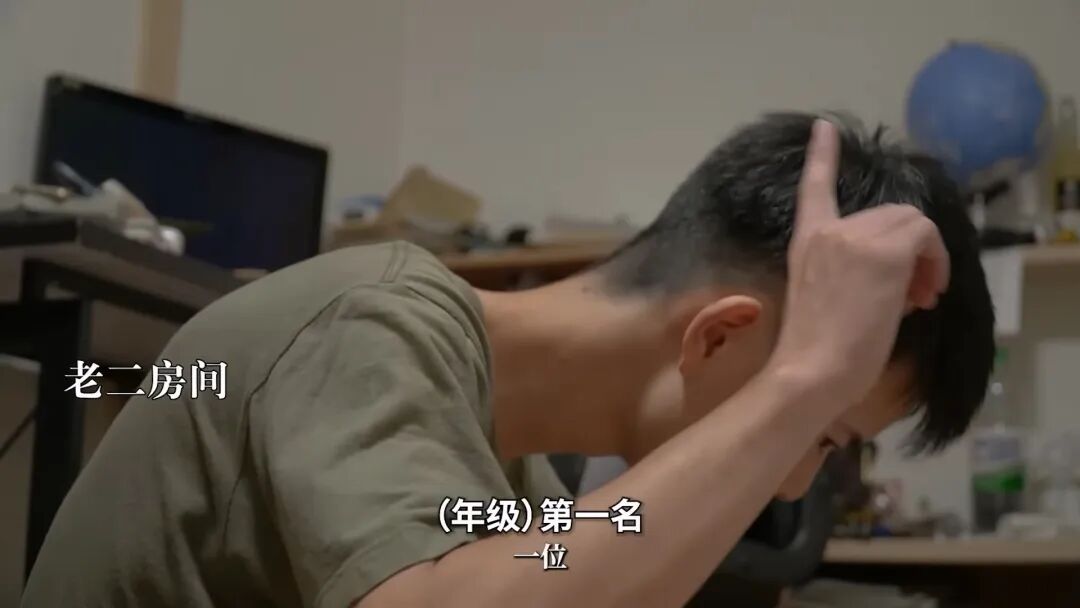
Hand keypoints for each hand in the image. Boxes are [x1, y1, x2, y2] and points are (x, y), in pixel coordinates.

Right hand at [767, 119, 949, 414]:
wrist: (811, 368)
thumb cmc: (812, 350)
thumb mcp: (825, 297)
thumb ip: (853, 272)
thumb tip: (902, 280)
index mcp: (807, 241)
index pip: (813, 187)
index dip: (822, 154)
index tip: (824, 126)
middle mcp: (830, 230)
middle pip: (891, 213)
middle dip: (913, 248)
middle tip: (918, 292)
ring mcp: (857, 238)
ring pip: (913, 222)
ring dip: (928, 255)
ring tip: (924, 296)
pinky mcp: (886, 253)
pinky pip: (925, 239)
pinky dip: (936, 261)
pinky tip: (929, 292)